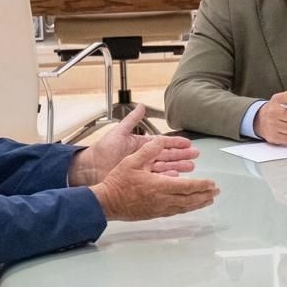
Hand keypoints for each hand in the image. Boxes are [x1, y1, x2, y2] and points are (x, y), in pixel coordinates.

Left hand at [68, 104, 197, 186]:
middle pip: (167, 156)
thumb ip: (132, 119)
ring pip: (165, 168)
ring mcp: (143, 169)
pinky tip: (177, 177)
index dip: (176, 143)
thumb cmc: (103, 150)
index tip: (188, 143)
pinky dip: (167, 178)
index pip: (163, 143)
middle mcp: (144, 157)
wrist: (91, 168)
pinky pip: (157, 178)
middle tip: (195, 155)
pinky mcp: (140, 180)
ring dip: (178, 167)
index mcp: (141, 145)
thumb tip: (141, 105)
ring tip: (191, 167)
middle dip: (182, 155)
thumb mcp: (119, 132)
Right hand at [90, 138, 219, 220]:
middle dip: (205, 195)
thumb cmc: (118, 182)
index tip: (212, 184)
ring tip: (209, 200)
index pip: (187, 186)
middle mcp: (162, 199)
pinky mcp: (155, 214)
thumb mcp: (131, 161)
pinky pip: (176, 211)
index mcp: (159, 185)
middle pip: (190, 199)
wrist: (107, 202)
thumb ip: (148, 151)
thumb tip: (160, 141)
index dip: (202, 185)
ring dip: (199, 203)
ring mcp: (159, 208)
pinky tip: (191, 206)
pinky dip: (187, 208)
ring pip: (184, 207)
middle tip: (216, 192)